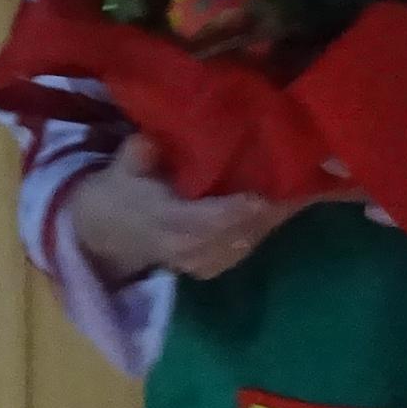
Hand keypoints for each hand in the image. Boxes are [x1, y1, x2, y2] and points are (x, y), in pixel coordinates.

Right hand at [67, 136, 304, 281]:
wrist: (105, 236)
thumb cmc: (117, 194)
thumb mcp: (120, 169)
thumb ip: (137, 154)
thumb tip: (151, 139)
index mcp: (165, 223)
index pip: (207, 222)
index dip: (236, 211)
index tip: (263, 196)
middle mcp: (187, 249)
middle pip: (236, 234)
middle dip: (269, 214)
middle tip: (301, 187)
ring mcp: (199, 263)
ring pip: (244, 243)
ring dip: (272, 222)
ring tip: (300, 195)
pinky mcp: (209, 267)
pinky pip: (242, 250)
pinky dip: (262, 231)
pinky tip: (280, 210)